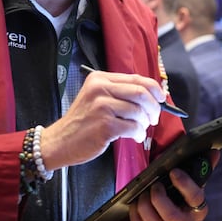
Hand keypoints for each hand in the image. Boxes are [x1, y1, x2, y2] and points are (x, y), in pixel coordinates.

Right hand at [38, 70, 165, 169]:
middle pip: (141, 93)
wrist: (60, 141)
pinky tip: (135, 136)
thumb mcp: (96, 97)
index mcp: (100, 78)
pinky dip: (139, 133)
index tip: (161, 98)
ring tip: (140, 129)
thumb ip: (119, 93)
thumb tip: (151, 96)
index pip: (136, 78)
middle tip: (154, 117)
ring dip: (145, 123)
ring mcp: (102, 107)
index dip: (154, 89)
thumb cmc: (82, 122)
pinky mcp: (105, 126)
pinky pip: (134, 127)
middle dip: (154, 107)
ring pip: (139, 111)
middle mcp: (100, 89)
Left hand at [129, 151, 218, 220]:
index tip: (174, 172)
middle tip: (155, 185)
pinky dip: (135, 212)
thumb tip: (214, 152)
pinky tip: (137, 201)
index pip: (195, 198)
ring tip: (144, 193)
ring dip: (145, 206)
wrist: (180, 214)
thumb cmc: (187, 195)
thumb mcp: (196, 182)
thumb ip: (205, 167)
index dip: (184, 184)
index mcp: (198, 209)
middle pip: (171, 216)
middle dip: (160, 199)